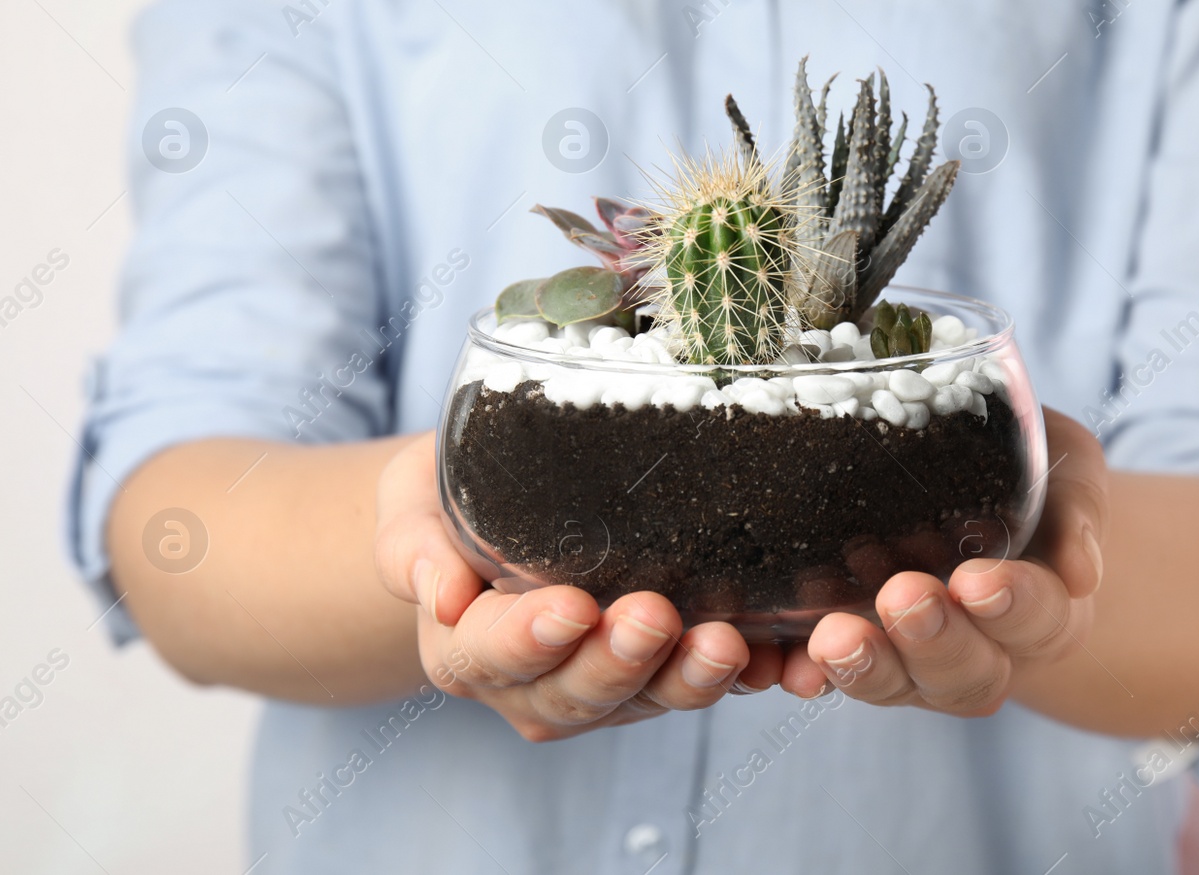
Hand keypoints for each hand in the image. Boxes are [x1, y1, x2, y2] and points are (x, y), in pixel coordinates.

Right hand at [373, 434, 783, 741]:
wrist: (502, 507)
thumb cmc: (453, 497)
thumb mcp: (412, 502)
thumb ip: (413, 543)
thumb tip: (434, 594)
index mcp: (466, 644)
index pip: (491, 655)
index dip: (530, 640)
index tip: (570, 608)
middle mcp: (536, 681)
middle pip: (576, 693)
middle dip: (619, 662)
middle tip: (654, 617)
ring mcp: (606, 683)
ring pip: (648, 699)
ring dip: (689, 679)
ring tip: (727, 644)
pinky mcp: (665, 671)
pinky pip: (708, 684)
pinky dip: (752, 677)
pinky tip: (785, 662)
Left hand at [784, 407, 1106, 713]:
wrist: (974, 487)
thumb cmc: (1030, 475)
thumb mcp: (1065, 468)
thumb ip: (1077, 507)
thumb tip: (1080, 572)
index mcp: (1045, 609)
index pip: (1040, 619)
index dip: (1013, 606)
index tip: (979, 579)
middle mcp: (985, 650)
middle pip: (968, 673)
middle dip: (935, 641)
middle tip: (903, 597)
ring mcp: (916, 660)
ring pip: (898, 685)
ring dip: (868, 666)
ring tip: (833, 638)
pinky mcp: (859, 651)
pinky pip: (832, 678)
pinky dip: (809, 677)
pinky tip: (789, 668)